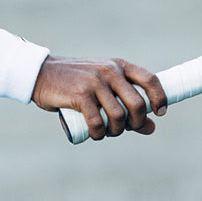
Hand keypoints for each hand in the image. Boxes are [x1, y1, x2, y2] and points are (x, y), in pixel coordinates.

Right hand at [31, 56, 166, 138]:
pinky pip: (98, 123)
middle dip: (137, 123)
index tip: (160, 112)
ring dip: (116, 131)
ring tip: (107, 132)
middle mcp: (109, 71)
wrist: (41, 74)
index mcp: (118, 65)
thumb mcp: (103, 88)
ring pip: (119, 116)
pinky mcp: (80, 95)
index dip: (160, 98)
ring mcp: (95, 82)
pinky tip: (95, 134)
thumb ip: (126, 105)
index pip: (150, 79)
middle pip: (138, 104)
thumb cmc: (75, 84)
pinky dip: (99, 134)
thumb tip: (151, 127)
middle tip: (127, 128)